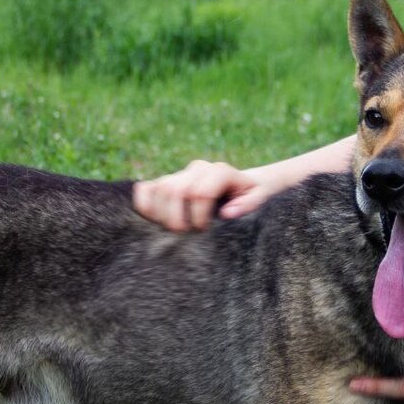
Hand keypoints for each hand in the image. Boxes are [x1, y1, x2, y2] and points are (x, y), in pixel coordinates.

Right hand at [133, 159, 274, 230]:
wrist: (244, 185)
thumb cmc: (252, 196)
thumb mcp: (259, 199)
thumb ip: (248, 204)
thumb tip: (227, 213)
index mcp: (221, 172)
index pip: (200, 191)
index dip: (198, 215)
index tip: (203, 230)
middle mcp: (199, 169)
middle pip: (177, 189)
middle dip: (176, 217)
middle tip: (184, 234)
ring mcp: (181, 173)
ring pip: (161, 188)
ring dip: (161, 213)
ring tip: (172, 230)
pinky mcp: (168, 180)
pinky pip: (148, 187)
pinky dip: (144, 202)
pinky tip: (151, 219)